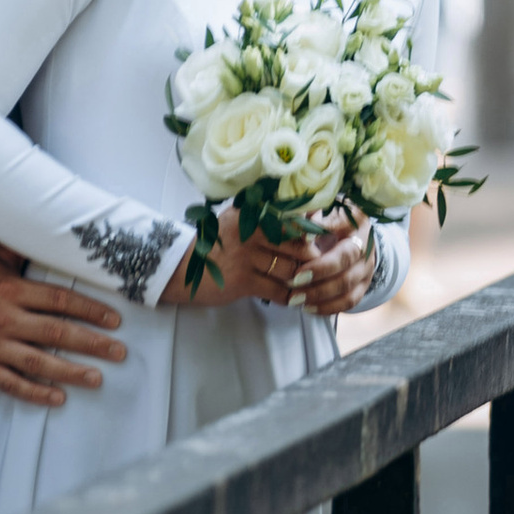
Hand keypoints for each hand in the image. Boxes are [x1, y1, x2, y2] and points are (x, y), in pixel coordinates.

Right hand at [0, 249, 128, 406]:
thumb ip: (19, 250)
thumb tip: (49, 228)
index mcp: (9, 292)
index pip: (57, 300)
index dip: (89, 309)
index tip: (114, 319)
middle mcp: (2, 319)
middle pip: (55, 332)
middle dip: (91, 343)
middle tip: (119, 352)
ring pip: (38, 362)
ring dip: (70, 372)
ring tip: (97, 378)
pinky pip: (13, 384)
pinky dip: (36, 393)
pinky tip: (59, 398)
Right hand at [193, 208, 380, 315]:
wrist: (181, 269)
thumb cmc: (216, 246)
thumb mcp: (240, 223)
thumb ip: (270, 219)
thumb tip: (309, 214)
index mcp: (252, 214)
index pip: (294, 221)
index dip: (316, 233)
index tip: (333, 240)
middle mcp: (250, 231)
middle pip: (298, 246)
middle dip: (315, 260)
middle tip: (329, 269)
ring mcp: (246, 256)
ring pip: (291, 270)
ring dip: (305, 281)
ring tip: (314, 286)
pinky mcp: (242, 280)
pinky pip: (278, 291)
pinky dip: (291, 297)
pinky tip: (296, 299)